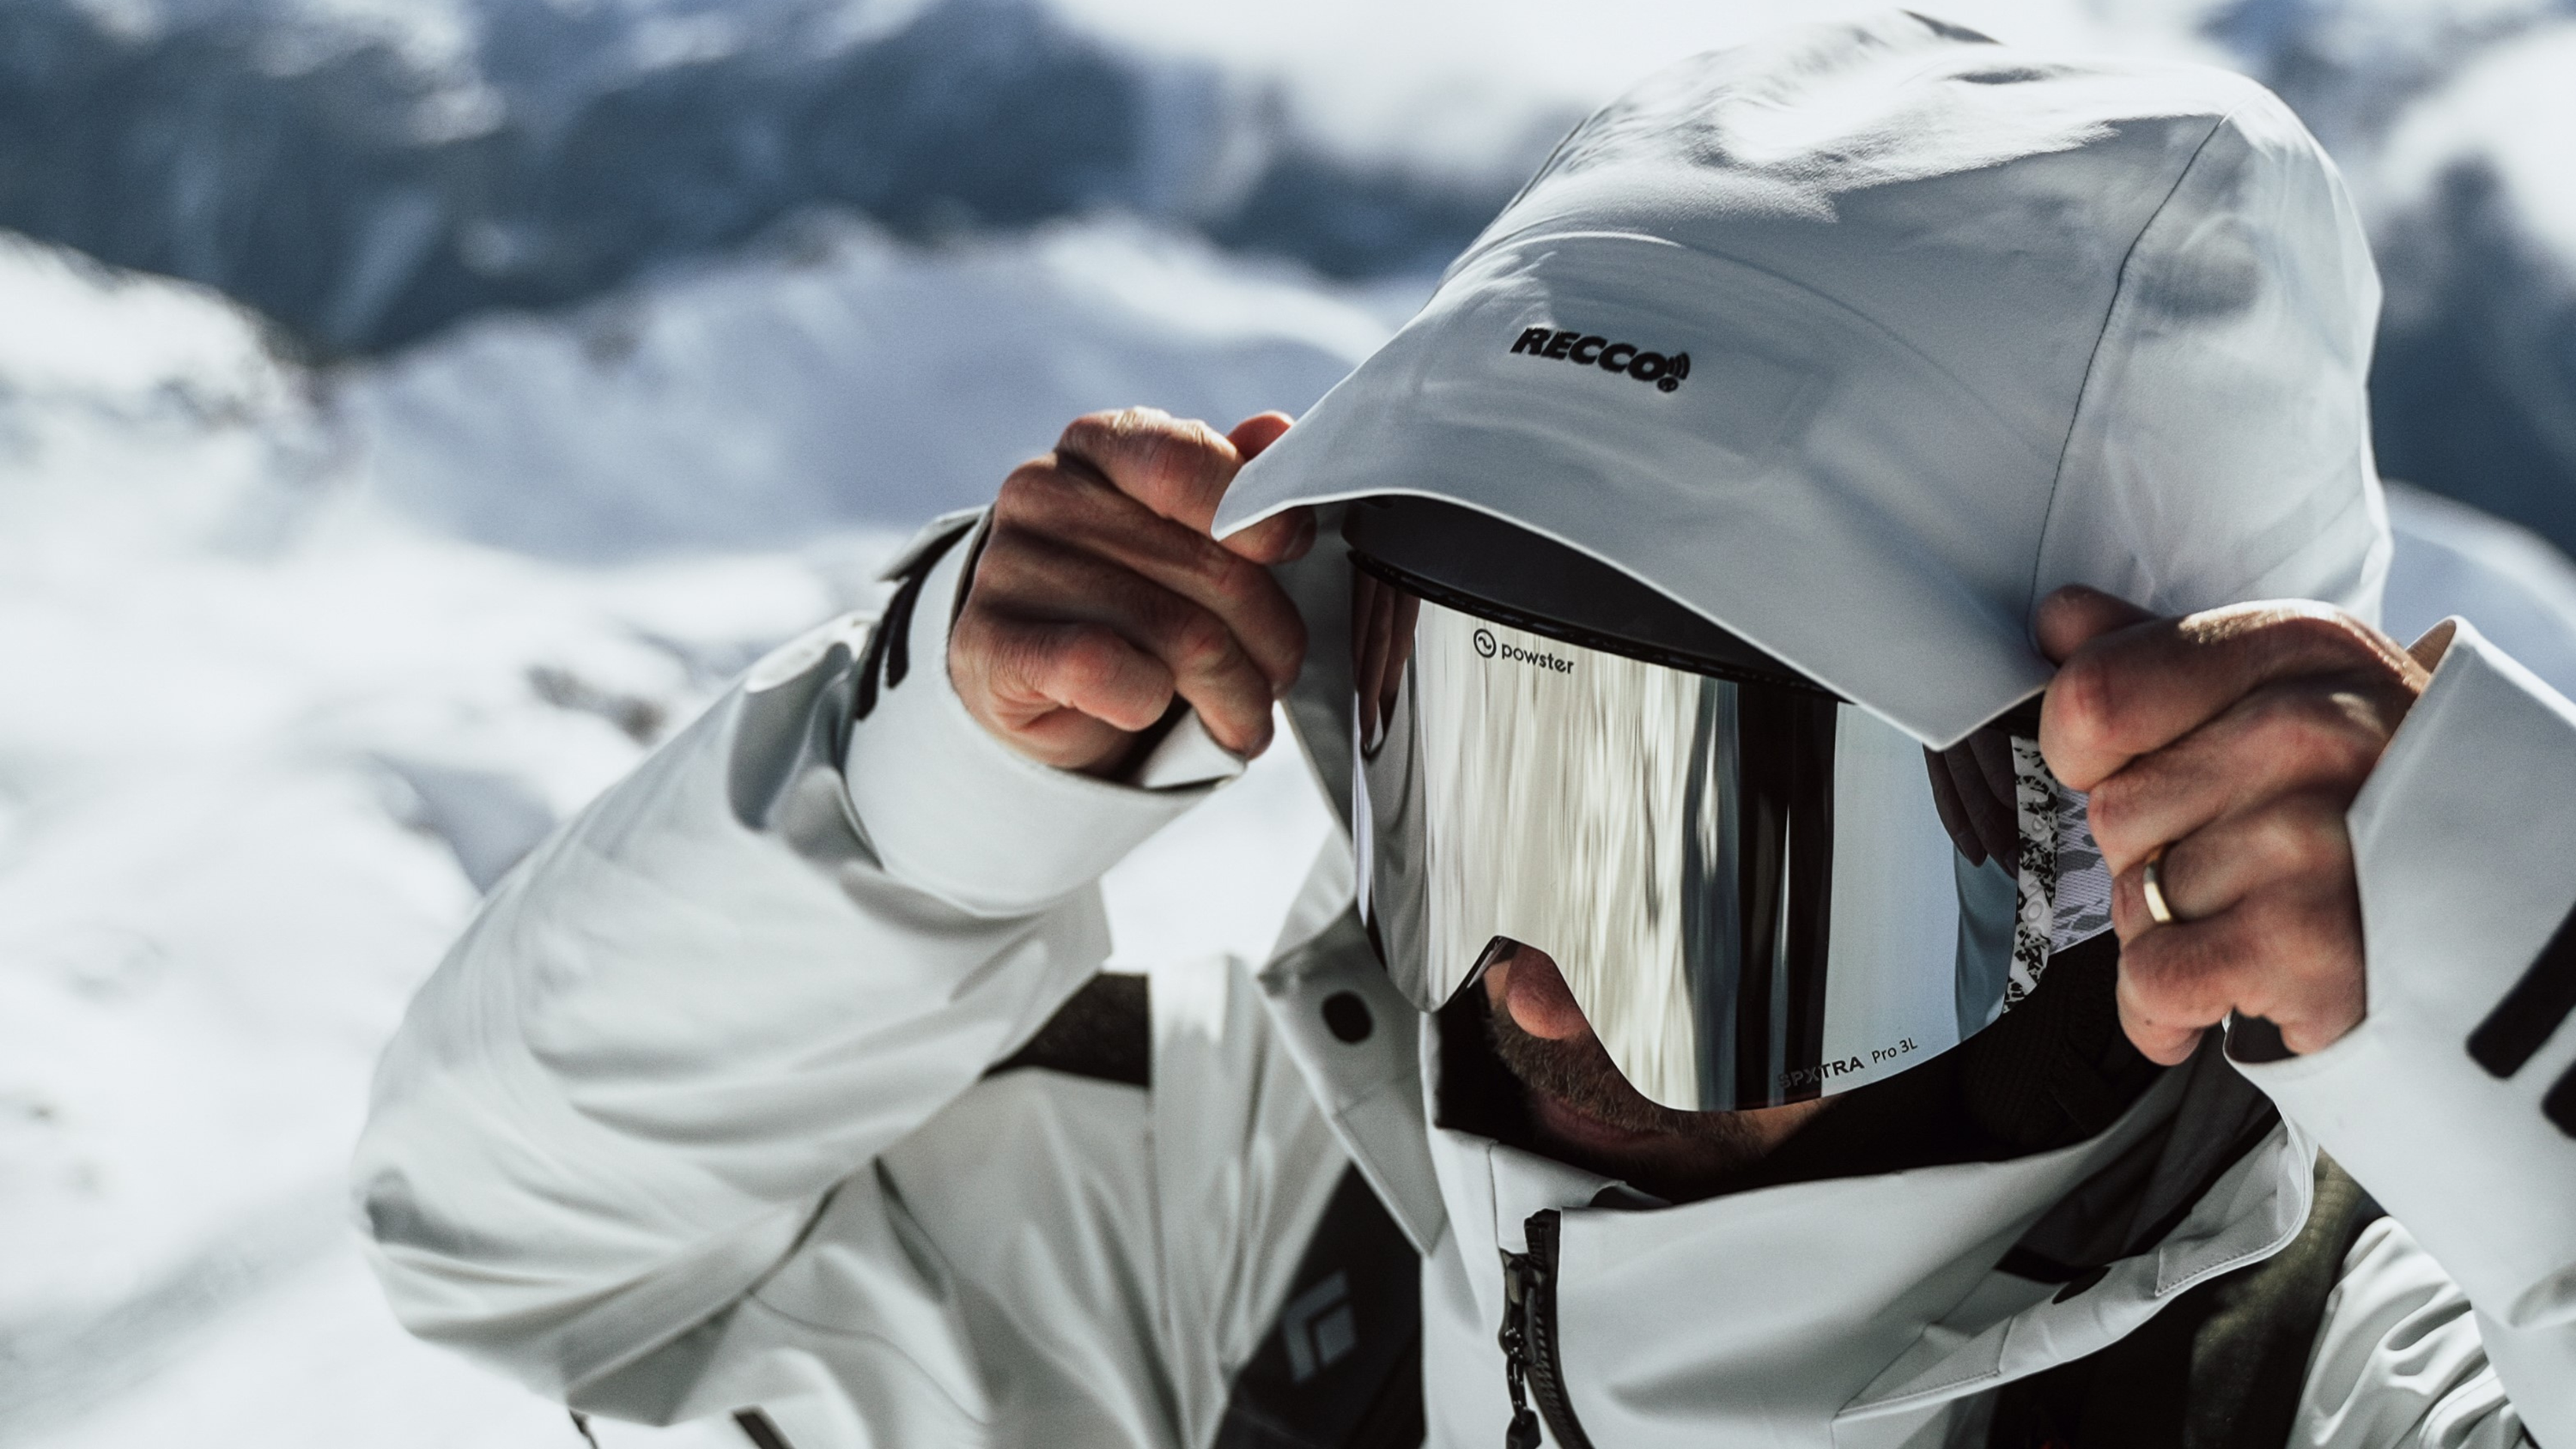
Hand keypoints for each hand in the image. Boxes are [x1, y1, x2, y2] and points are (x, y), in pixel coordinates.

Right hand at [951, 408, 1315, 775]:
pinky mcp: (987, 643)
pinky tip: (1155, 710)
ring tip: (1243, 716)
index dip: (1258, 512)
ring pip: (1174, 631)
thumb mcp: (1185, 530)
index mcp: (1099, 445)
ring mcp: (1007, 566)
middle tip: (1280, 674)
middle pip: (1207, 564)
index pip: (1185, 462)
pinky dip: (1148, 702)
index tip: (1291, 552)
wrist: (1034, 679)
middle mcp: (1042, 491)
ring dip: (1232, 692)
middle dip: (1270, 636)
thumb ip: (1233, 479)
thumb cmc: (1127, 593)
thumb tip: (1277, 433)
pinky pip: (1103, 668)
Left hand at [2036, 585, 2452, 1063]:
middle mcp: (2313, 733)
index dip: (2085, 752)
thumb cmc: (2370, 798)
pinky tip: (2238, 982)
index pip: (2093, 695)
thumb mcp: (2287, 691)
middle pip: (2111, 810)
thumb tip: (2058, 622)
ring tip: (2262, 914)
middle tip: (2246, 858)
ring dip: (2173, 928)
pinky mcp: (2308, 947)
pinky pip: (2153, 980)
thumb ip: (2160, 657)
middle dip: (2153, 852)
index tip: (2134, 770)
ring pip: (2132, 898)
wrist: (2497, 915)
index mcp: (2296, 650)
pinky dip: (2169, 1007)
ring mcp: (2314, 841)